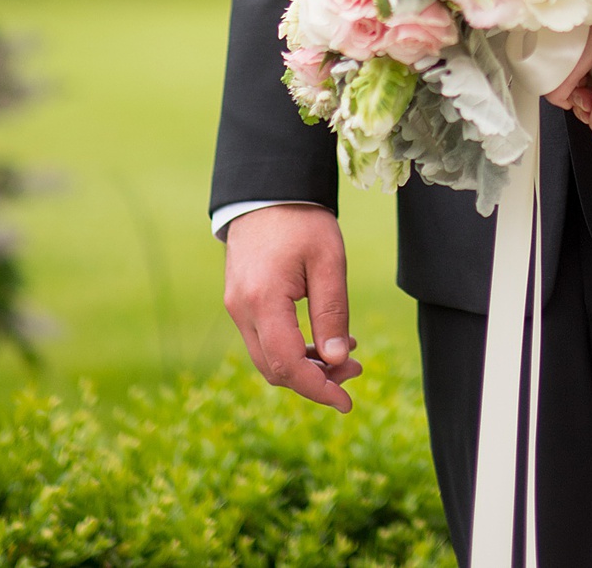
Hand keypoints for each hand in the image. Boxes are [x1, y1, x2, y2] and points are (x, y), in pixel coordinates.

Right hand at [223, 205, 361, 410]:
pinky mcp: (240, 301)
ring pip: (268, 358)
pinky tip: (322, 341)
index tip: (347, 402)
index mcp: (263, 301)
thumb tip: (335, 363)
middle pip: (275, 369)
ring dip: (305, 365)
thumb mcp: (329, 261)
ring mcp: (237, 307)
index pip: (288, 365)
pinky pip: (264, 340)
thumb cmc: (302, 219)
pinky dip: (292, 349)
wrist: (268, 188)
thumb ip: (332, 313)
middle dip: (316, 379)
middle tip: (355, 368)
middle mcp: (242, 310)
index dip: (318, 390)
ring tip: (345, 356)